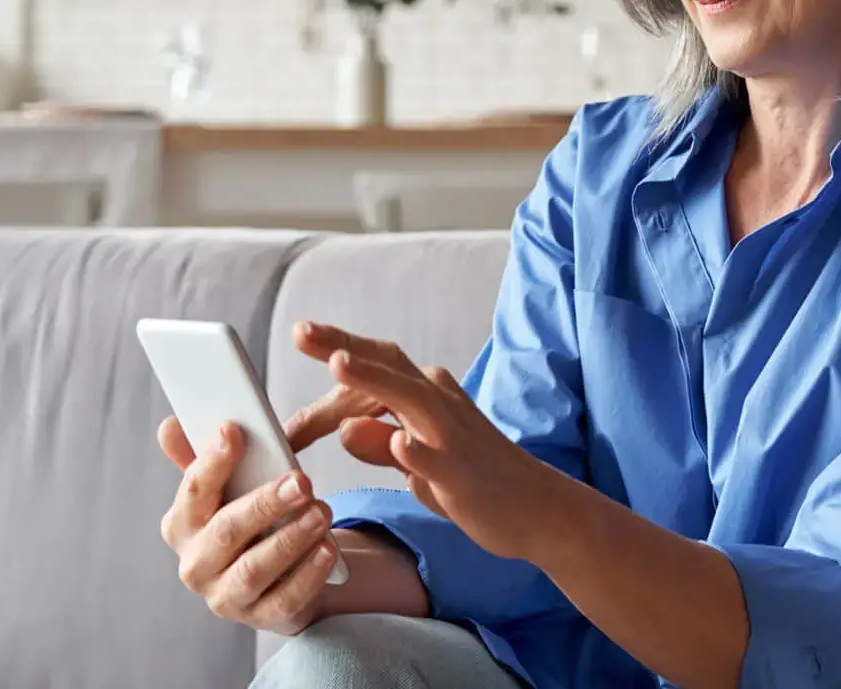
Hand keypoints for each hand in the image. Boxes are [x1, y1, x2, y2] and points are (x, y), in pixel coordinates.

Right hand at [156, 418, 336, 635]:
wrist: (275, 575)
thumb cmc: (248, 519)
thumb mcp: (229, 486)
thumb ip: (204, 456)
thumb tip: (170, 426)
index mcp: (183, 524)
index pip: (193, 492)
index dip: (212, 461)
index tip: (234, 431)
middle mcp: (196, 564)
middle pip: (226, 532)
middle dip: (265, 504)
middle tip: (301, 481)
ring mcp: (225, 597)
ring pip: (254, 570)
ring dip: (290, 539)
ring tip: (322, 511)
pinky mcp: (261, 617)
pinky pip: (284, 599)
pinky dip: (308, 575)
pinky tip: (328, 549)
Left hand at [292, 321, 562, 561]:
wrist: (538, 509)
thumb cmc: (474, 481)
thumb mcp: (417, 462)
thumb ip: (380, 444)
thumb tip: (344, 428)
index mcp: (429, 396)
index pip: (379, 365)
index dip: (339, 348)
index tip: (303, 333)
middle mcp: (441, 404)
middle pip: (389, 367)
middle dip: (344, 346)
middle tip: (302, 331)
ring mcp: (453, 437)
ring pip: (411, 400)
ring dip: (375, 380)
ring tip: (338, 364)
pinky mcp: (464, 474)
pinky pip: (438, 460)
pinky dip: (417, 450)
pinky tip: (397, 442)